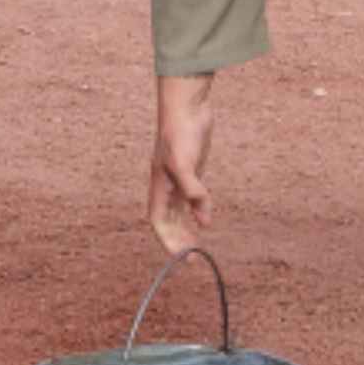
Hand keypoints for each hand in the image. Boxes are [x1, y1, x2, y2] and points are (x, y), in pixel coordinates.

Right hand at [147, 74, 217, 253]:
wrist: (187, 106)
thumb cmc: (180, 133)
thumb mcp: (184, 163)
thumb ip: (193, 191)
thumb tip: (203, 221)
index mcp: (159, 186)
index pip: (159, 221)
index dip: (167, 240)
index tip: (181, 257)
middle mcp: (166, 185)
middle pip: (168, 220)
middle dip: (177, 239)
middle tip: (192, 258)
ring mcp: (178, 178)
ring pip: (179, 211)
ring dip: (186, 229)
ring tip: (197, 246)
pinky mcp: (191, 170)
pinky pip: (190, 199)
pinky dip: (196, 211)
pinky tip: (205, 220)